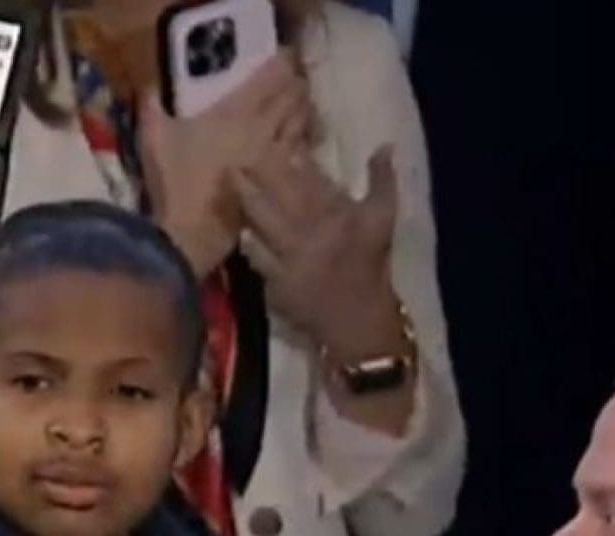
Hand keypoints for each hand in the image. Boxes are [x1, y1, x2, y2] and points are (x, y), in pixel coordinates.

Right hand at [137, 53, 311, 277]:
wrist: (192, 234)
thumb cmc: (174, 181)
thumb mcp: (154, 137)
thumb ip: (152, 107)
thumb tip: (150, 88)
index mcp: (236, 111)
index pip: (270, 77)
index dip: (279, 64)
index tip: (279, 59)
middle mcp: (263, 128)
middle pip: (293, 98)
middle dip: (295, 86)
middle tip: (291, 81)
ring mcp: (275, 157)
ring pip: (301, 125)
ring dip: (303, 112)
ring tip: (299, 107)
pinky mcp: (280, 185)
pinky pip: (299, 156)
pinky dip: (301, 146)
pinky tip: (296, 146)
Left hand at [233, 144, 401, 357]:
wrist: (358, 320)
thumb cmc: (371, 264)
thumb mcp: (384, 218)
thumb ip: (382, 179)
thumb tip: (385, 144)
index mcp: (337, 212)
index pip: (311, 175)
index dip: (291, 153)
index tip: (276, 137)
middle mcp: (312, 231)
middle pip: (278, 193)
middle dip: (257, 170)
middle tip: (238, 152)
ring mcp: (292, 257)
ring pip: (262, 221)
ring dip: (245, 199)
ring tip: (229, 180)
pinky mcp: (277, 281)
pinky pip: (257, 257)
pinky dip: (248, 242)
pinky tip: (239, 229)